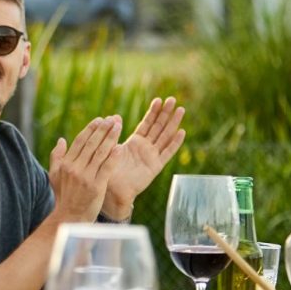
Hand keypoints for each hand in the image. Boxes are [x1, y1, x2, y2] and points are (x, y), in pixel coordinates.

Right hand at [49, 116, 123, 221]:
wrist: (69, 218)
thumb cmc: (63, 197)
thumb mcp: (54, 176)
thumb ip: (57, 156)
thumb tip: (62, 139)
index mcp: (65, 164)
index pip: (80, 141)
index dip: (91, 129)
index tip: (100, 120)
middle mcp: (75, 168)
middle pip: (92, 143)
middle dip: (103, 129)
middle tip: (113, 118)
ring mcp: (86, 176)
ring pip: (101, 152)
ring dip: (111, 137)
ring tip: (119, 126)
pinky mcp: (96, 185)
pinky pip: (107, 167)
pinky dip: (114, 156)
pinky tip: (120, 147)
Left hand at [104, 97, 185, 218]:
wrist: (112, 190)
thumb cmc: (108, 170)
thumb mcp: (111, 148)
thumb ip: (114, 134)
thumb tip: (115, 116)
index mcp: (134, 142)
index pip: (146, 124)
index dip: (153, 112)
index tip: (159, 99)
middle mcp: (145, 148)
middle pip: (158, 127)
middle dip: (165, 113)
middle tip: (172, 99)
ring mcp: (152, 156)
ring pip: (165, 136)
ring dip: (173, 123)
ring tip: (181, 110)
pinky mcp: (156, 166)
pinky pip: (167, 153)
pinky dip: (175, 143)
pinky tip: (182, 132)